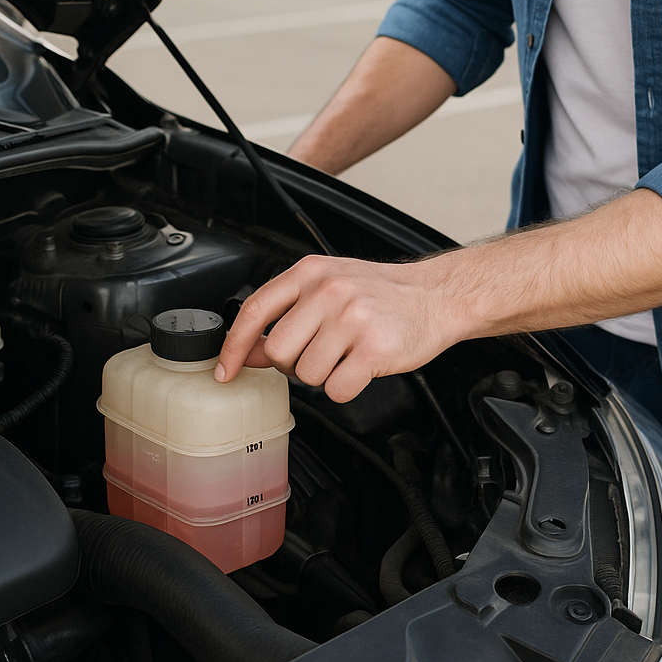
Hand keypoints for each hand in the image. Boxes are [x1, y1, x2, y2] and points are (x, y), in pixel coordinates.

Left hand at [215, 254, 463, 401]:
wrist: (436, 295)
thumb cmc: (382, 294)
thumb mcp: (329, 289)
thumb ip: (288, 315)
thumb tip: (251, 351)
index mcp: (311, 272)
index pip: (255, 309)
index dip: (234, 346)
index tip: (225, 370)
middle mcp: (329, 291)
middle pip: (278, 351)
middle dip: (293, 364)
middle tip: (320, 354)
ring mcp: (352, 318)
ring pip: (307, 374)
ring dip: (324, 375)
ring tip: (347, 355)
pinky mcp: (374, 348)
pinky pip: (337, 389)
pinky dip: (346, 388)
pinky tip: (361, 368)